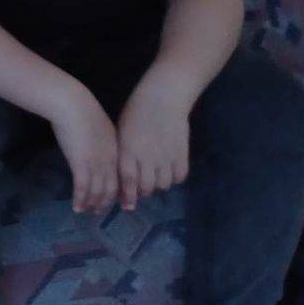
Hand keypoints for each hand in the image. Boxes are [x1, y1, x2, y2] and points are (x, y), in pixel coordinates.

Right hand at [49, 86, 119, 213]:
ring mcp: (95, 163)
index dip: (118, 189)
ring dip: (93, 203)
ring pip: (98, 190)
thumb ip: (101, 138)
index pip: (121, 175)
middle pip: (112, 187)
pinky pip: (82, 188)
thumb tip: (96, 145)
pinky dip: (80, 200)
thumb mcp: (99, 125)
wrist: (72, 104)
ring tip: (87, 211)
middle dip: (106, 201)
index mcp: (116, 149)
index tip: (115, 198)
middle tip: (100, 210)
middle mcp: (109, 160)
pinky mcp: (80, 164)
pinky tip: (76, 207)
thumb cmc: (82, 109)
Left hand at [116, 80, 190, 210]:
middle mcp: (146, 158)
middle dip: (142, 191)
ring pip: (163, 185)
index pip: (128, 181)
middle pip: (146, 187)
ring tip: (156, 176)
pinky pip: (179, 177)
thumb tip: (122, 175)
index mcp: (128, 151)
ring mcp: (165, 157)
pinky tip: (170, 170)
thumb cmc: (136, 112)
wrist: (162, 98)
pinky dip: (174, 178)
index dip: (127, 196)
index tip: (127, 206)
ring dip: (158, 184)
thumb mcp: (122, 132)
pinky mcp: (181, 154)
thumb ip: (122, 154)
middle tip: (142, 186)